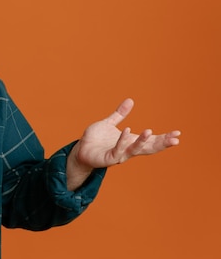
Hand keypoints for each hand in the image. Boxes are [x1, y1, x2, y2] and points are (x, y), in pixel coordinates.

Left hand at [66, 98, 180, 188]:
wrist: (81, 150)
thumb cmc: (96, 139)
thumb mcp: (109, 123)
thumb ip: (120, 114)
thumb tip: (130, 100)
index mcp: (130, 142)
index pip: (151, 141)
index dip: (164, 138)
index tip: (177, 133)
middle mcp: (127, 150)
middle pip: (148, 148)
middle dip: (162, 143)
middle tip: (176, 138)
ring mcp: (119, 155)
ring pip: (134, 150)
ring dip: (142, 141)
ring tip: (150, 131)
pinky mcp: (108, 159)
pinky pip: (117, 150)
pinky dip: (122, 141)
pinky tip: (127, 131)